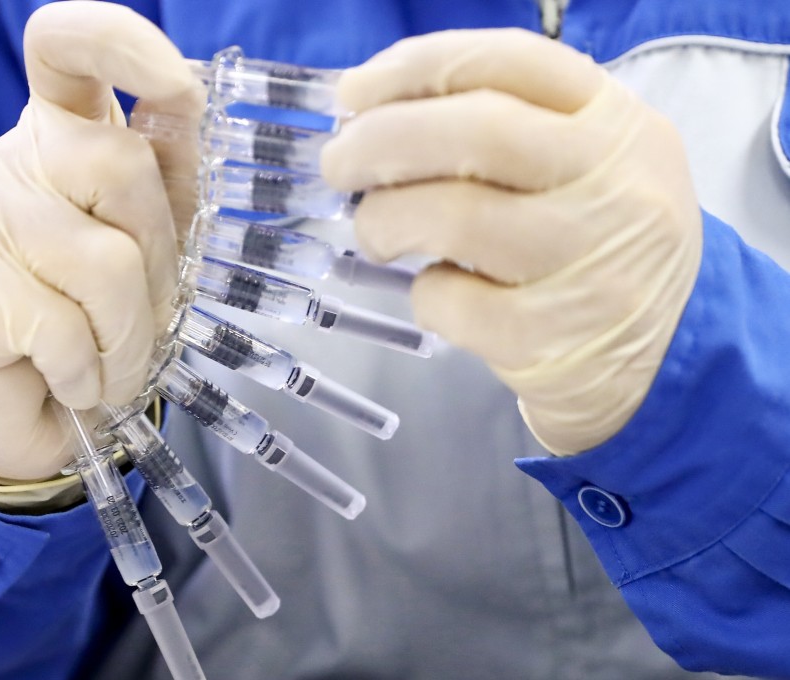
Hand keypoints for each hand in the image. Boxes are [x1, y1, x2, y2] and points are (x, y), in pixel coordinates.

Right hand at [0, 2, 200, 480]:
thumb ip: (170, 189)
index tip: (175, 82)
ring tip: (114, 366)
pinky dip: (90, 373)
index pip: (69, 48)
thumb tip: (191, 115)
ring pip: (105, 260)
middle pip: (119, 163)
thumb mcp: (152, 248)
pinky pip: (65, 330)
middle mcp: (19, 160)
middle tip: (153, 317)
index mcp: (69, 135)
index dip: (120, 43)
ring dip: (130, 338)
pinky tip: (74, 381)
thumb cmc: (97, 320)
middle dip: (163, 259)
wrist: (29, 411)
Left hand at [321, 29, 701, 453]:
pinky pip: (452, 301)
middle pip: (475, 132)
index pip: (507, 61)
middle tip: (339, 165)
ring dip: (384, 219)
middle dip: (379, 141)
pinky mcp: (554, 337)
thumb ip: (500, 126)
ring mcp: (590, 262)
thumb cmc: (593, 241)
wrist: (661, 354)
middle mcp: (614, 182)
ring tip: (376, 232)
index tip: (354, 93)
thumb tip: (371, 114)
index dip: (414, 69)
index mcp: (616, 121)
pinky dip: (423, 294)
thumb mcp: (582, 164)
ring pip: (454, 216)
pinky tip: (436, 292)